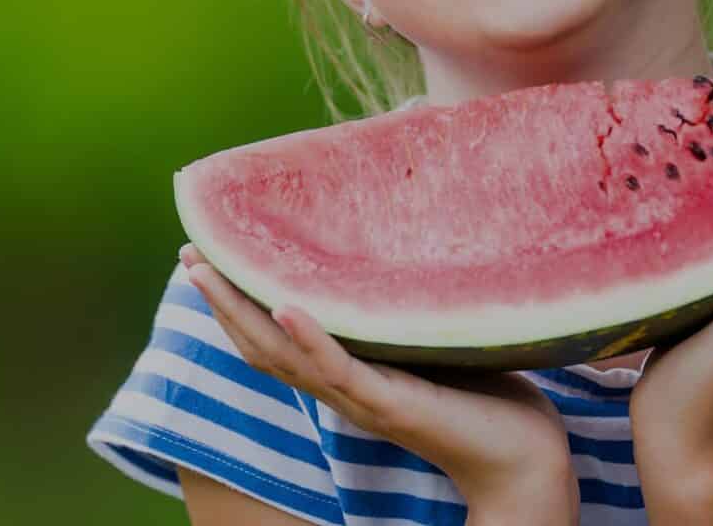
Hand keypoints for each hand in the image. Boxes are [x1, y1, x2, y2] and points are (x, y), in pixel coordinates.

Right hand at [178, 244, 577, 520]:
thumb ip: (403, 313)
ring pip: (283, 354)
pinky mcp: (390, 401)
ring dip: (242, 311)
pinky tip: (285, 304)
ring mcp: (361, 397)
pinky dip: (308, 336)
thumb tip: (398, 256)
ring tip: (210, 270)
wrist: (523, 457)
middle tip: (189, 254)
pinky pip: (339, 368)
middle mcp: (341, 390)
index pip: (275, 339)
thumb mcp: (430, 342)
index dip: (237, 303)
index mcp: (347, 377)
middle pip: (260, 345)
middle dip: (221, 301)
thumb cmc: (487, 399)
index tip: (209, 257)